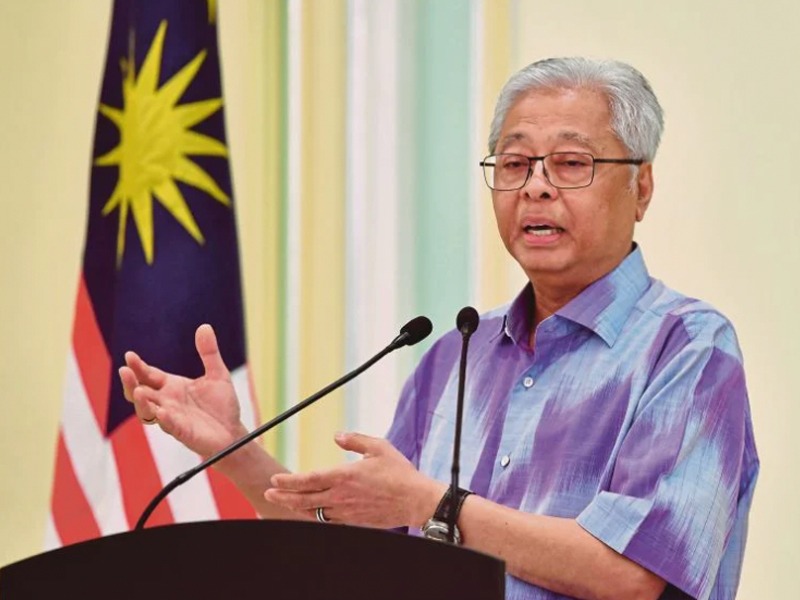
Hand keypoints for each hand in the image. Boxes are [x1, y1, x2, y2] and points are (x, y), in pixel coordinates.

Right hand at [119, 324, 247, 457]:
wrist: (233, 432)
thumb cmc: (221, 405)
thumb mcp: (217, 374)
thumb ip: (208, 353)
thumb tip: (204, 326)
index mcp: (172, 387)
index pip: (149, 375)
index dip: (138, 367)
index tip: (129, 356)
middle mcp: (167, 402)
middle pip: (140, 393)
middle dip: (130, 383)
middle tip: (124, 371)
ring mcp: (172, 418)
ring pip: (148, 412)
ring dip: (142, 402)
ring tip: (137, 391)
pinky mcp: (183, 432)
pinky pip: (170, 427)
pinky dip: (165, 420)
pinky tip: (163, 413)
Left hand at [264, 432, 444, 528]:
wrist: (416, 500)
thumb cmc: (399, 472)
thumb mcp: (378, 447)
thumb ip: (355, 440)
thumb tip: (337, 436)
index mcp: (345, 476)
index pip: (309, 480)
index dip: (288, 481)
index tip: (274, 480)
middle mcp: (342, 496)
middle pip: (305, 500)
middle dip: (283, 497)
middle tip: (268, 494)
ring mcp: (347, 512)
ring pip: (314, 512)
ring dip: (297, 508)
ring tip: (285, 502)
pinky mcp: (354, 522)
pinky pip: (329, 521)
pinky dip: (315, 517)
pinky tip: (310, 513)